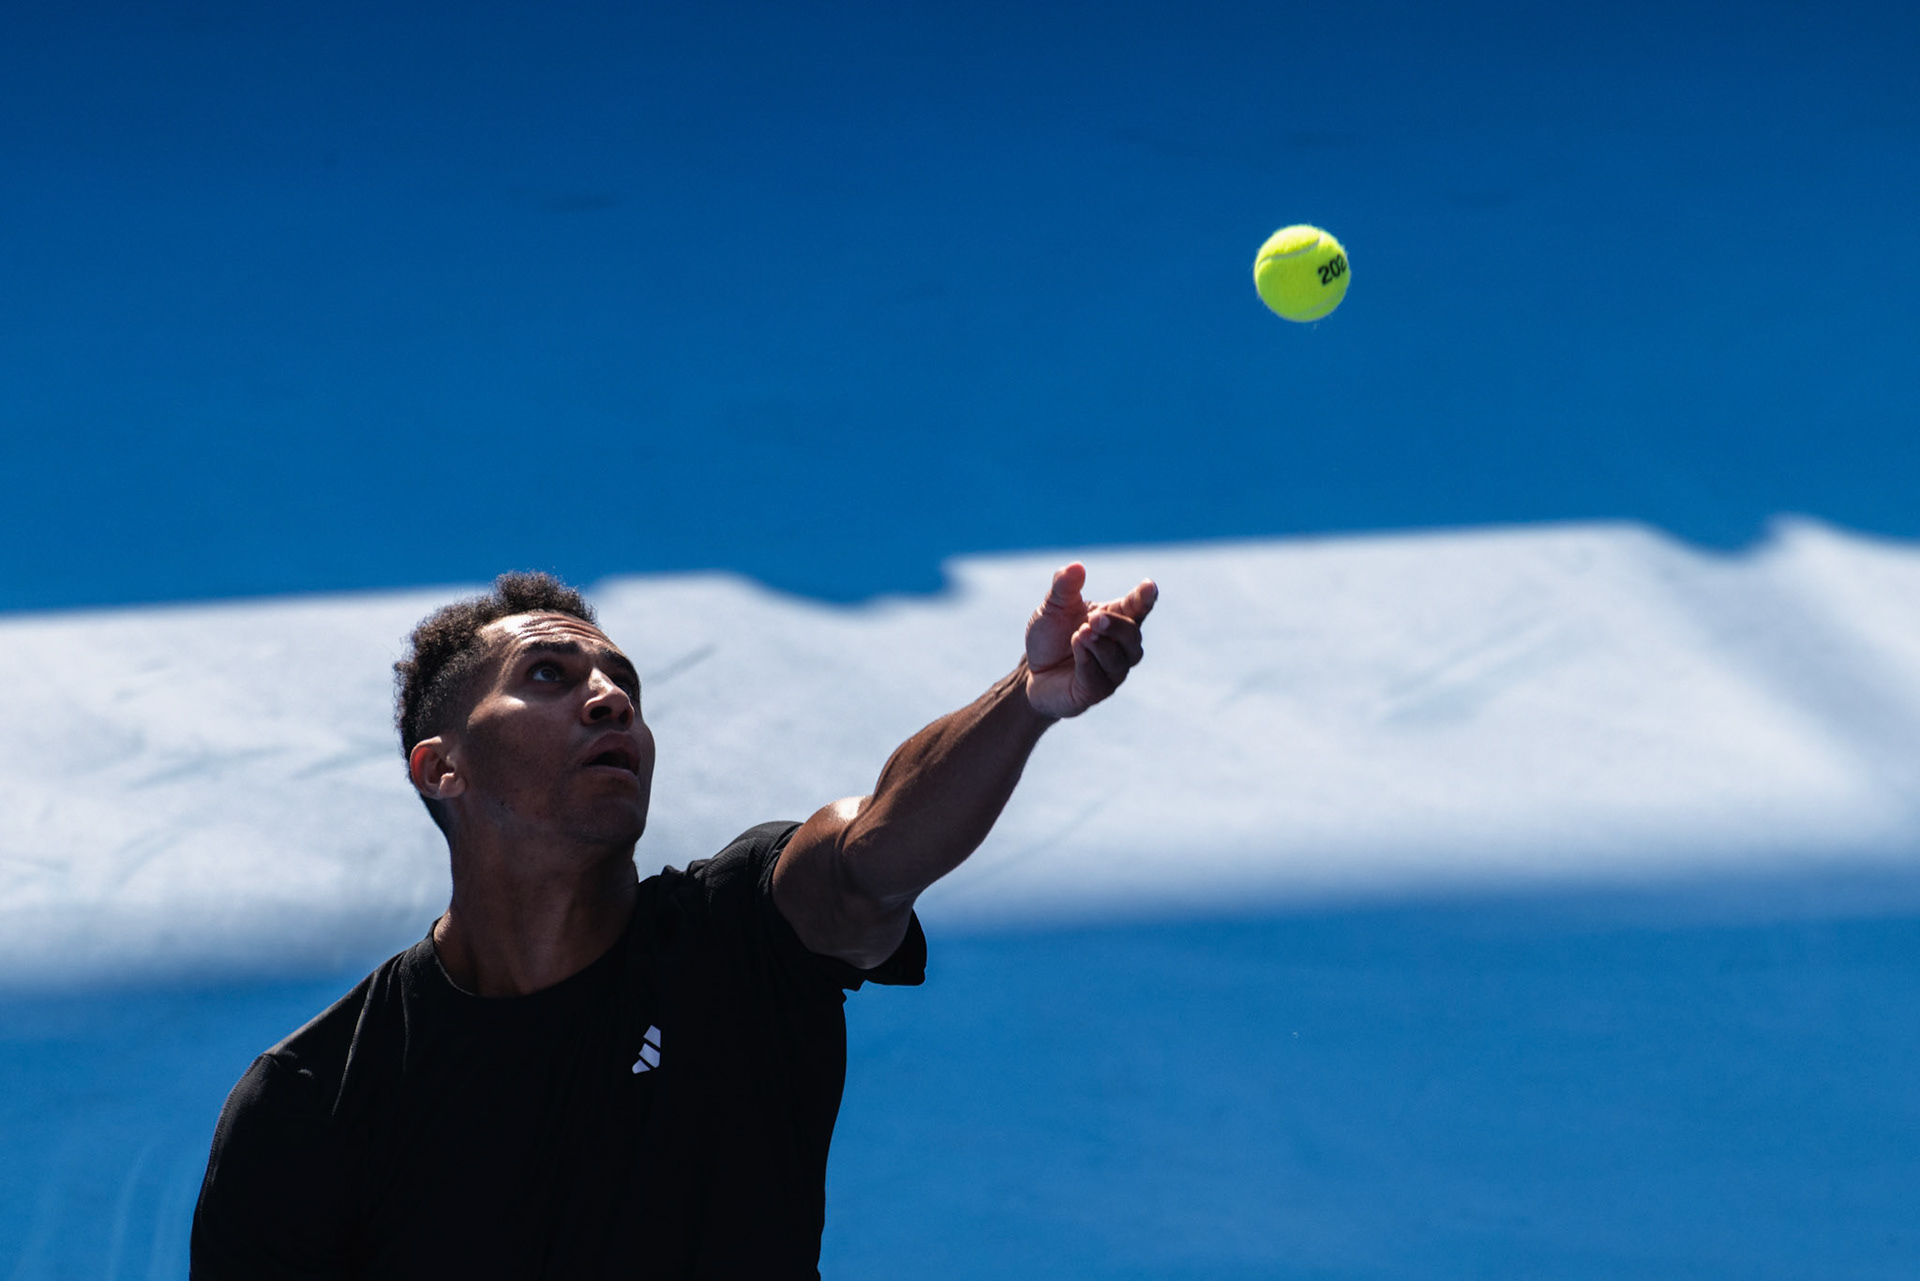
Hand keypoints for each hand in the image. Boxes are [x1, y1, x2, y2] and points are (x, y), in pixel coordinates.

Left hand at [1024, 563, 1156, 718]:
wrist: (1032, 672)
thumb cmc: (1051, 637)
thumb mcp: (1053, 607)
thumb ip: (1064, 587)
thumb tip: (1076, 566)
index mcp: (1116, 619)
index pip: (1137, 608)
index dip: (1145, 598)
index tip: (1149, 586)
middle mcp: (1120, 647)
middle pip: (1132, 636)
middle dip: (1116, 626)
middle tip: (1094, 618)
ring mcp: (1112, 672)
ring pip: (1118, 659)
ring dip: (1100, 645)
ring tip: (1082, 632)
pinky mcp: (1096, 692)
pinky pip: (1098, 678)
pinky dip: (1088, 661)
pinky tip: (1076, 647)